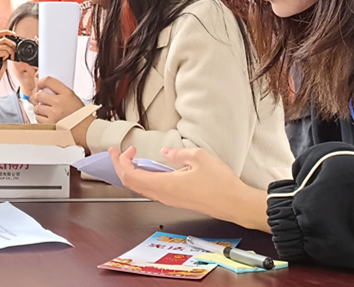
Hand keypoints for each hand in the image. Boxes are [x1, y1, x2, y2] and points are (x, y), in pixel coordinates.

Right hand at [0, 31, 16, 70]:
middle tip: (16, 50)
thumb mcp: (3, 53)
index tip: (13, 34)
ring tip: (11, 57)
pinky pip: (4, 52)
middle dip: (13, 44)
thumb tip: (14, 44)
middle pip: (4, 39)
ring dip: (11, 52)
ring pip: (6, 46)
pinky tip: (4, 59)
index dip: (6, 32)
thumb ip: (5, 47)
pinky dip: (7, 56)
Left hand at [31, 76, 83, 123]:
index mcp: (66, 94)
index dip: (41, 82)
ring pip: (37, 108)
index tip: (39, 85)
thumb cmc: (80, 114)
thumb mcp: (73, 97)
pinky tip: (47, 118)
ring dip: (39, 108)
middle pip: (38, 95)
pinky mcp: (50, 124)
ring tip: (45, 110)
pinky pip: (38, 118)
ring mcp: (54, 114)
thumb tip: (44, 89)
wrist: (85, 129)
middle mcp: (59, 103)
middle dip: (36, 97)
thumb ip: (60, 91)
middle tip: (38, 99)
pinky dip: (40, 118)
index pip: (48, 81)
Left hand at [109, 146, 269, 231]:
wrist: (235, 204)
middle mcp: (164, 195)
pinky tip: (149, 168)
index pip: (131, 176)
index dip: (121, 162)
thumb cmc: (221, 184)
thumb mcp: (200, 158)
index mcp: (165, 185)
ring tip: (132, 158)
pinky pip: (152, 190)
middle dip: (120, 166)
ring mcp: (170, 200)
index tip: (121, 149)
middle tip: (118, 152)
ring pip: (140, 188)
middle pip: (131, 184)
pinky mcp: (176, 201)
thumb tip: (165, 152)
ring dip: (132, 173)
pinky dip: (143, 178)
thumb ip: (178, 153)